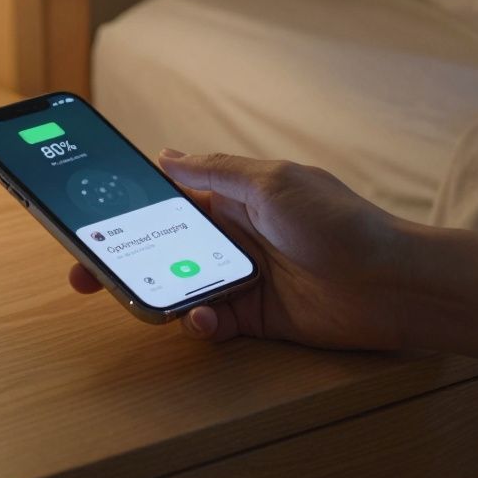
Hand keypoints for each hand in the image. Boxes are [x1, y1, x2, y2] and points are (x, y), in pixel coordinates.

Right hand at [68, 151, 411, 348]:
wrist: (393, 285)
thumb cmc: (340, 222)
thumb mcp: (272, 182)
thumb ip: (215, 171)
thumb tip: (165, 154)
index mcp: (233, 197)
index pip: (167, 199)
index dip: (127, 209)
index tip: (88, 220)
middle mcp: (232, 236)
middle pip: (161, 247)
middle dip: (121, 259)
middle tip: (84, 273)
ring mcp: (242, 278)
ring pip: (178, 287)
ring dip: (157, 294)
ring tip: (142, 299)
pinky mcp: (255, 318)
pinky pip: (210, 322)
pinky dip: (198, 323)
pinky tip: (202, 319)